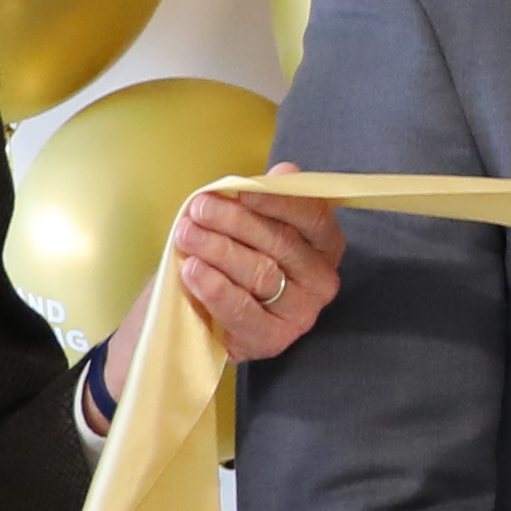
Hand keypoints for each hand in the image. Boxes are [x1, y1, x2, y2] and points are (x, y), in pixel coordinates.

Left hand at [112, 179, 352, 416]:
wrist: (196, 317)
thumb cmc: (227, 262)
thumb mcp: (243, 226)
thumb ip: (264, 199)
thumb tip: (285, 170)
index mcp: (323, 245)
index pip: (313, 217)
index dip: (279, 201)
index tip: (243, 190)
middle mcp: (321, 280)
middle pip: (281, 243)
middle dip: (235, 222)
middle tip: (199, 209)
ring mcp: (301, 313)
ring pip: (260, 273)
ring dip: (218, 249)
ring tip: (187, 235)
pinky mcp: (273, 339)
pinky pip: (243, 310)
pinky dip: (215, 287)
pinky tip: (192, 269)